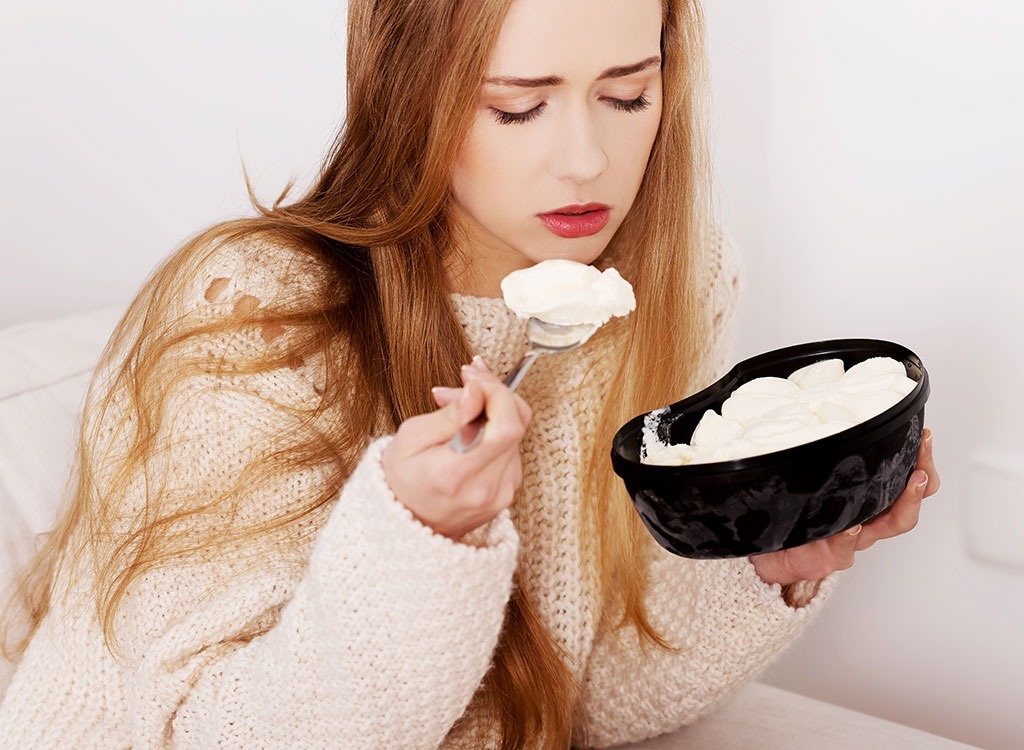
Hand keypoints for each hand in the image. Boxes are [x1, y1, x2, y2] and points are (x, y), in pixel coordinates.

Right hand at [381, 356, 531, 538]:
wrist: (407, 522)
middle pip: (516, 424)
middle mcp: (486, 488)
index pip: (505, 427)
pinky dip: (496, 427)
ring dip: (494, 408)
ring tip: (457, 402)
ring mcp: (502, 493)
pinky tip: (471, 422)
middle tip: (463, 380)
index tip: (470, 377)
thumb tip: (478, 392)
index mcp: (455, 475)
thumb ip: (448, 415)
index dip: (496, 392)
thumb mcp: (410, 438)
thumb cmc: (402, 476)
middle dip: (493, 392)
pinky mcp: (509, 490)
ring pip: (517, 432)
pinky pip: (513, 447)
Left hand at [751, 427, 939, 585]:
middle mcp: (870, 519)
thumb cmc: (798, 512)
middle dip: (923, 481)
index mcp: (872, 499)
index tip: (925, 436)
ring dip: (905, 503)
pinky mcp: (831, 555)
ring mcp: (855, 539)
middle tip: (922, 462)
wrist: (776, 550)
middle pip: (912, 501)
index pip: (912, 480)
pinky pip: (845, 549)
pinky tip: (852, 527)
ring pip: (892, 524)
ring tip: (911, 483)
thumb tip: (833, 417)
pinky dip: (849, 537)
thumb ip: (829, 455)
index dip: (923, 460)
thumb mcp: (817, 477)